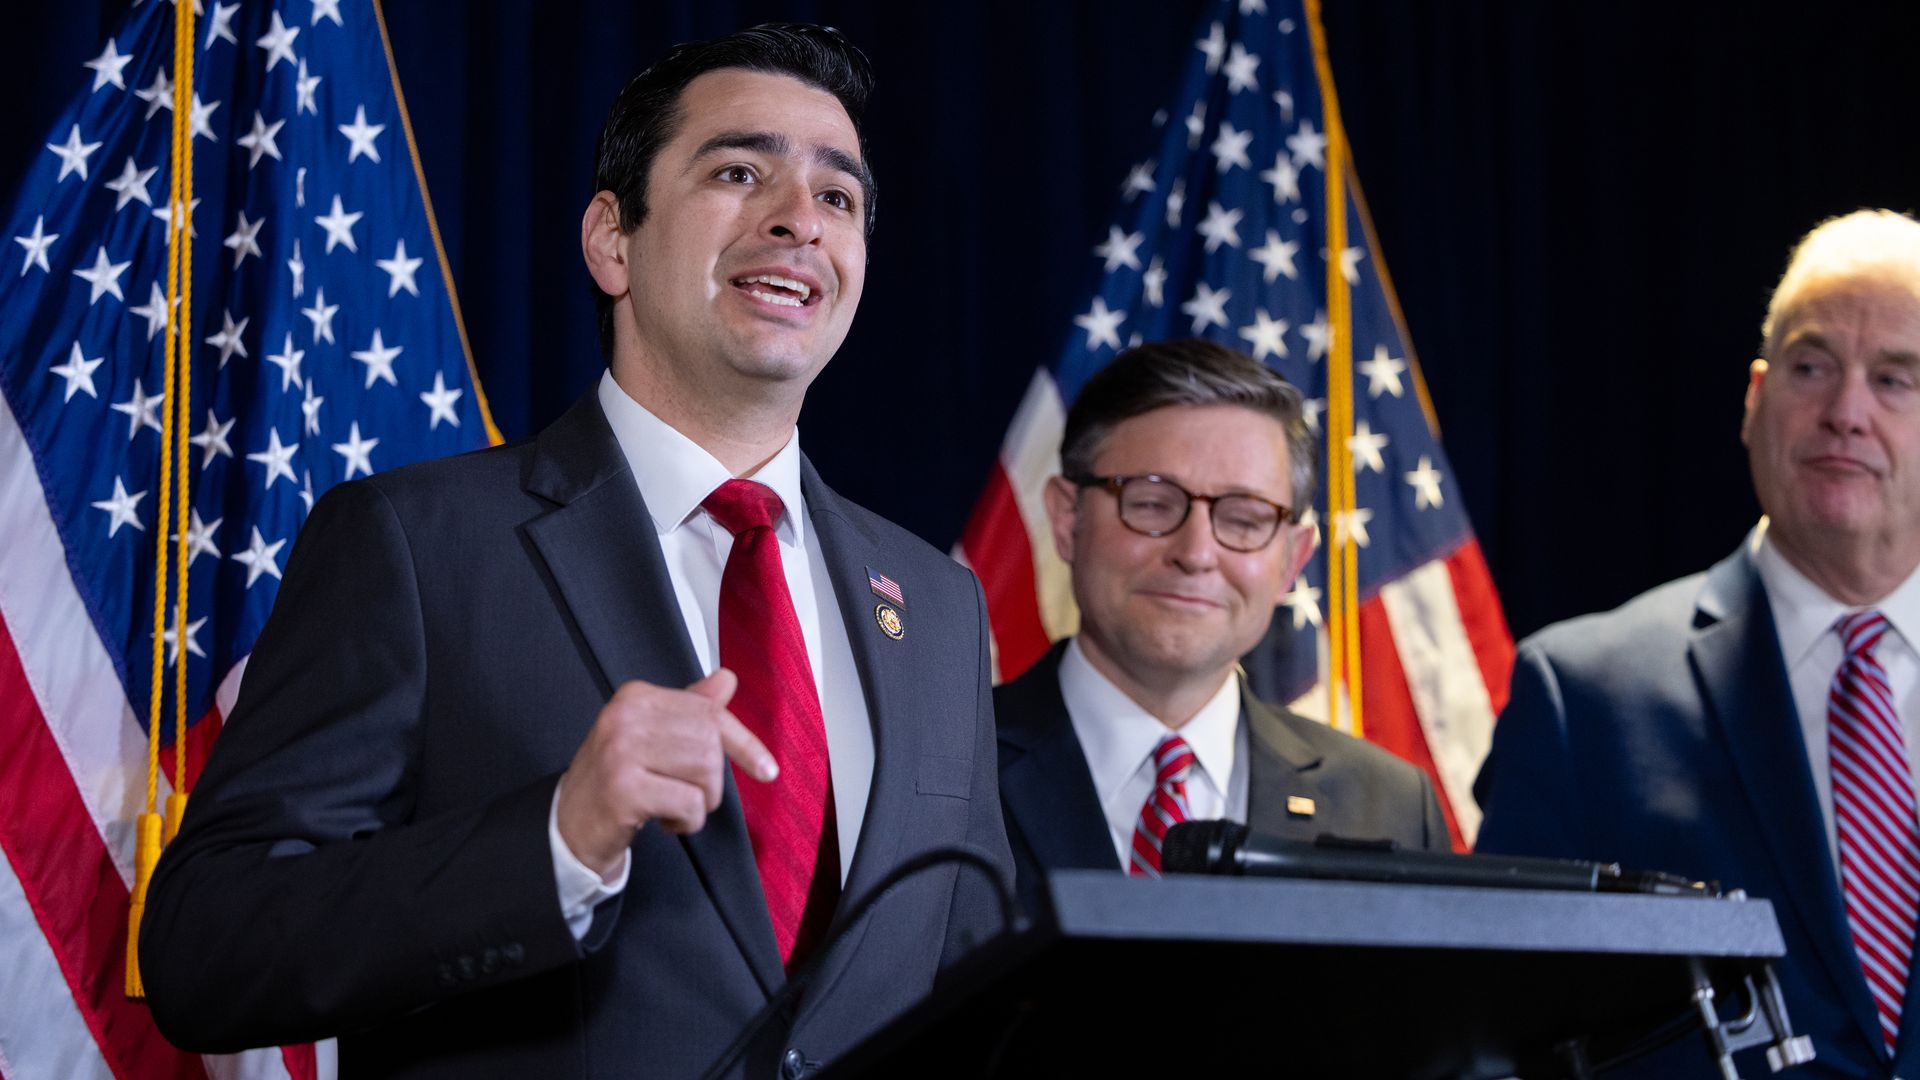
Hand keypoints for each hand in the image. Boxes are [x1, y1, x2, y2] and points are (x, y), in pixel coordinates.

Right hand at [555, 669, 777, 878]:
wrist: (568, 824)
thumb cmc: (617, 780)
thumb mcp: (651, 738)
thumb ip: (689, 710)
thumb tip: (726, 679)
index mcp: (636, 696)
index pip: (708, 712)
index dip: (743, 743)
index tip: (767, 769)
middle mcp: (626, 716)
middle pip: (710, 744)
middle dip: (711, 780)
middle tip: (687, 795)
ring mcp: (621, 751)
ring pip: (704, 772)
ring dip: (700, 802)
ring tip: (673, 807)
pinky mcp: (623, 788)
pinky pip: (688, 803)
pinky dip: (688, 821)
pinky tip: (665, 821)